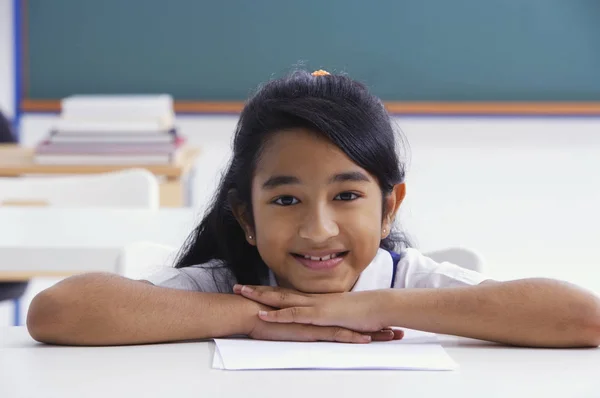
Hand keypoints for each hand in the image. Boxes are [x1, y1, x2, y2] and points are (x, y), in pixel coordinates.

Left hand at [235, 285, 401, 338]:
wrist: (379, 307)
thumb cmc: (364, 312)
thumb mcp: (342, 314)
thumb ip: (330, 316)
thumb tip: (322, 320)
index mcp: (315, 299)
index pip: (287, 293)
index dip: (269, 291)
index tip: (253, 289)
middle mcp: (311, 299)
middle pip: (278, 293)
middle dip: (257, 290)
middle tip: (237, 287)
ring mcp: (314, 306)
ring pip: (281, 300)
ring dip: (260, 297)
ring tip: (241, 293)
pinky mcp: (319, 316)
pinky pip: (294, 315)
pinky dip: (277, 314)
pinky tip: (263, 314)